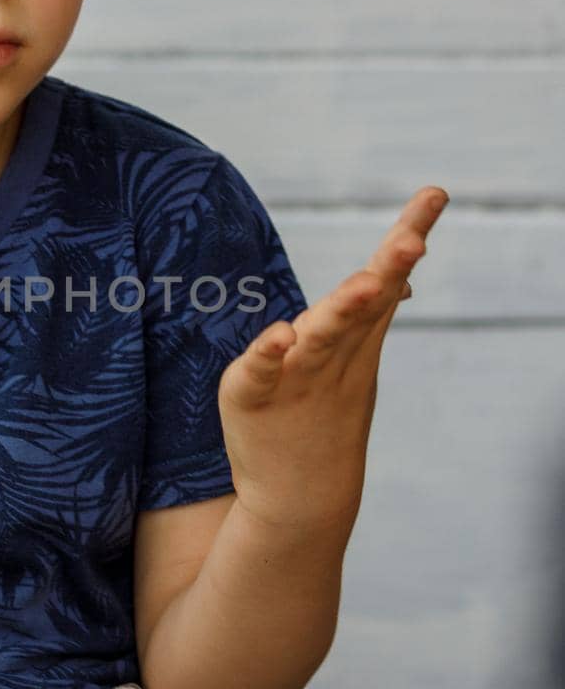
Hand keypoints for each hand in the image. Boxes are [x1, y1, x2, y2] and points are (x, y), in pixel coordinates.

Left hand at [217, 186, 448, 531]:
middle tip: (412, 241)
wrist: (298, 494)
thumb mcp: (352, 359)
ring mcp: (296, 373)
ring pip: (321, 334)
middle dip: (387, 269)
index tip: (435, 193)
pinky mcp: (253, 395)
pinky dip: (270, 353)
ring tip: (363, 284)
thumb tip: (397, 279)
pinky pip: (261, 370)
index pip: (385, 278)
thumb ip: (367, 313)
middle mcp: (332, 349)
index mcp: (354, 334)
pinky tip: (279, 336)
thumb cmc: (324, 415)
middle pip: (362, 303)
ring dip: (342, 310)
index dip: (408, 234)